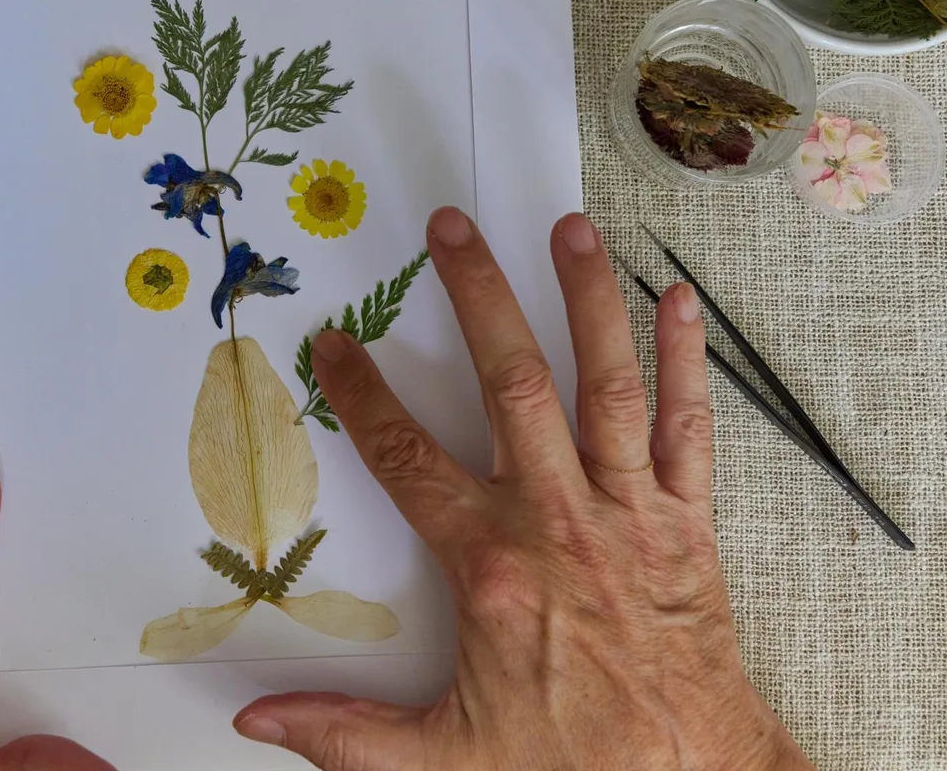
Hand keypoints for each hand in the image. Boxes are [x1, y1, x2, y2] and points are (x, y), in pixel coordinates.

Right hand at [234, 210, 811, 770]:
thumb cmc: (575, 764)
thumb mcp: (446, 761)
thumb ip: (346, 734)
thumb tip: (258, 723)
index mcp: (491, 565)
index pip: (407, 460)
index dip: (364, 397)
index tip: (335, 346)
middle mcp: (558, 519)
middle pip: (510, 384)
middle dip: (477, 297)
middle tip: (452, 229)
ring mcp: (628, 511)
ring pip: (604, 384)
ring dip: (586, 300)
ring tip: (568, 230)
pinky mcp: (686, 521)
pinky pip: (687, 428)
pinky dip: (686, 363)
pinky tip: (681, 301)